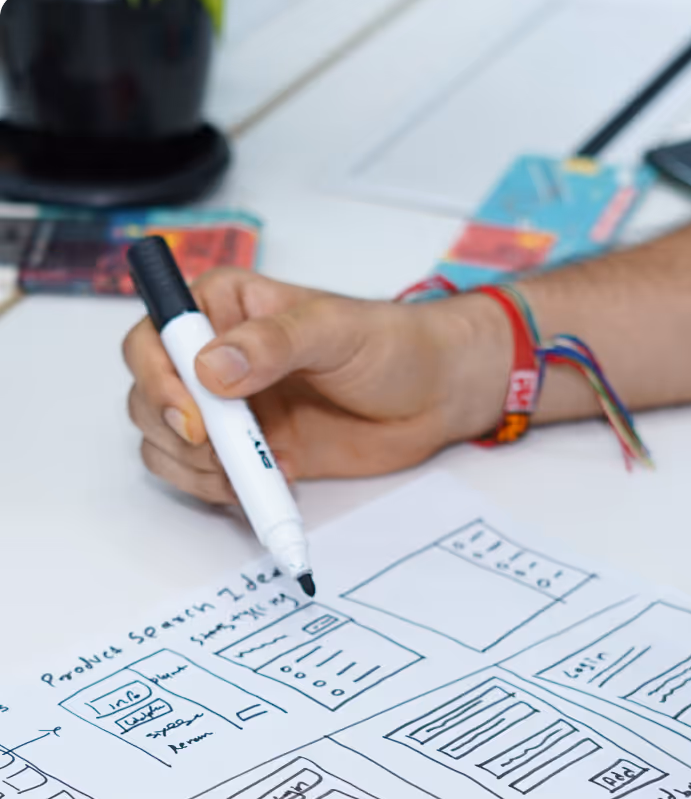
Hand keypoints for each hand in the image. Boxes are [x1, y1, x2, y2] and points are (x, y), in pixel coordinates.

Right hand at [123, 268, 511, 502]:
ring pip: (166, 444)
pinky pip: (205, 477)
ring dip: (195, 469)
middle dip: (177, 434)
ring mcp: (230, 409)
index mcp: (224, 308)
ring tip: (252, 471)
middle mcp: (215, 357)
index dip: (158, 380)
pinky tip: (270, 481)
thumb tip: (211, 367)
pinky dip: (224, 490)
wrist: (434, 396)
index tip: (195, 418)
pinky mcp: (251, 451)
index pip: (154, 337)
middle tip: (226, 454)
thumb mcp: (336, 330)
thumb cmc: (393, 346)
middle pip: (148, 397)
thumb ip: (275, 343)